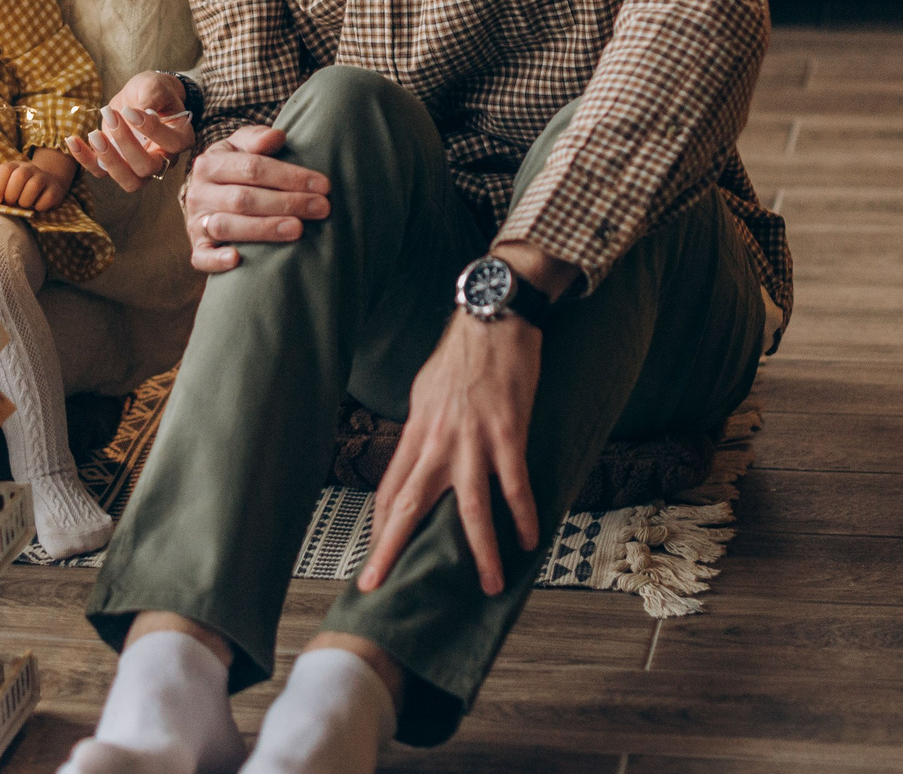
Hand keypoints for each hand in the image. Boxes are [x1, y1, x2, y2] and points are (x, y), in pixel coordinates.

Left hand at [0, 148, 77, 213]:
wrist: (47, 186)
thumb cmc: (20, 190)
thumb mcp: (7, 187)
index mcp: (15, 166)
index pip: (5, 169)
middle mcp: (30, 169)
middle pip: (20, 176)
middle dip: (12, 194)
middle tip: (11, 203)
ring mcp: (44, 178)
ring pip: (34, 185)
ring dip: (25, 201)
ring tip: (24, 205)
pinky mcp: (55, 190)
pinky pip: (47, 198)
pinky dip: (39, 206)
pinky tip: (37, 206)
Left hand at [65, 71, 196, 189]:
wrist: (140, 96)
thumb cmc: (153, 91)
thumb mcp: (155, 84)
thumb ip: (153, 94)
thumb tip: (141, 109)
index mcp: (180, 138)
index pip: (172, 144)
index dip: (152, 130)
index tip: (130, 110)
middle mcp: (163, 159)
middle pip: (148, 168)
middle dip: (126, 145)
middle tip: (111, 116)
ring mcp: (138, 166)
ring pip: (128, 180)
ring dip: (108, 160)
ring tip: (94, 134)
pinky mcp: (116, 165)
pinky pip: (101, 172)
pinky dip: (85, 159)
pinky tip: (73, 140)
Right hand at [180, 126, 329, 274]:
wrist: (206, 193)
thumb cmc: (234, 168)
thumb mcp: (241, 146)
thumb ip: (257, 138)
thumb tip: (276, 136)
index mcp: (210, 164)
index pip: (253, 168)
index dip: (290, 176)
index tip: (323, 185)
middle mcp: (199, 193)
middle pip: (244, 199)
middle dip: (287, 203)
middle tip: (322, 208)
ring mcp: (196, 222)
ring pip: (226, 226)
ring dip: (264, 229)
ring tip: (298, 229)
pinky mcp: (197, 248)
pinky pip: (202, 257)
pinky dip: (217, 260)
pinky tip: (237, 260)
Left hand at [359, 310, 540, 596]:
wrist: (493, 317)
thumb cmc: (461, 354)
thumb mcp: (426, 392)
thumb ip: (422, 429)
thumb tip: (419, 456)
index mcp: (416, 432)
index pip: (390, 490)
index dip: (379, 527)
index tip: (372, 558)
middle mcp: (437, 441)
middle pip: (409, 506)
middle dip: (391, 549)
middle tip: (376, 585)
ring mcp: (472, 440)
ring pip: (469, 508)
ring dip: (480, 551)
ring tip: (488, 584)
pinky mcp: (507, 433)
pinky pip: (514, 484)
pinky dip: (522, 515)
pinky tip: (529, 539)